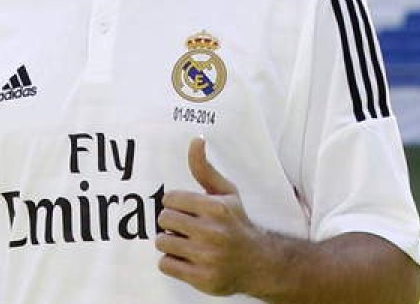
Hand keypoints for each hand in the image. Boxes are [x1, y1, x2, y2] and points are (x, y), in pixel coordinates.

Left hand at [155, 137, 270, 295]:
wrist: (257, 263)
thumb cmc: (236, 223)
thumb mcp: (226, 193)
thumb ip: (205, 168)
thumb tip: (195, 140)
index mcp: (216, 208)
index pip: (170, 199)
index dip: (175, 204)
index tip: (186, 209)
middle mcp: (212, 232)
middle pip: (164, 220)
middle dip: (172, 222)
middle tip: (187, 227)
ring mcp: (206, 257)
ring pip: (162, 241)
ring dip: (170, 242)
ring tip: (186, 243)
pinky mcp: (201, 278)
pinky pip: (165, 264)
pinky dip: (171, 261)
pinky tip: (186, 258)